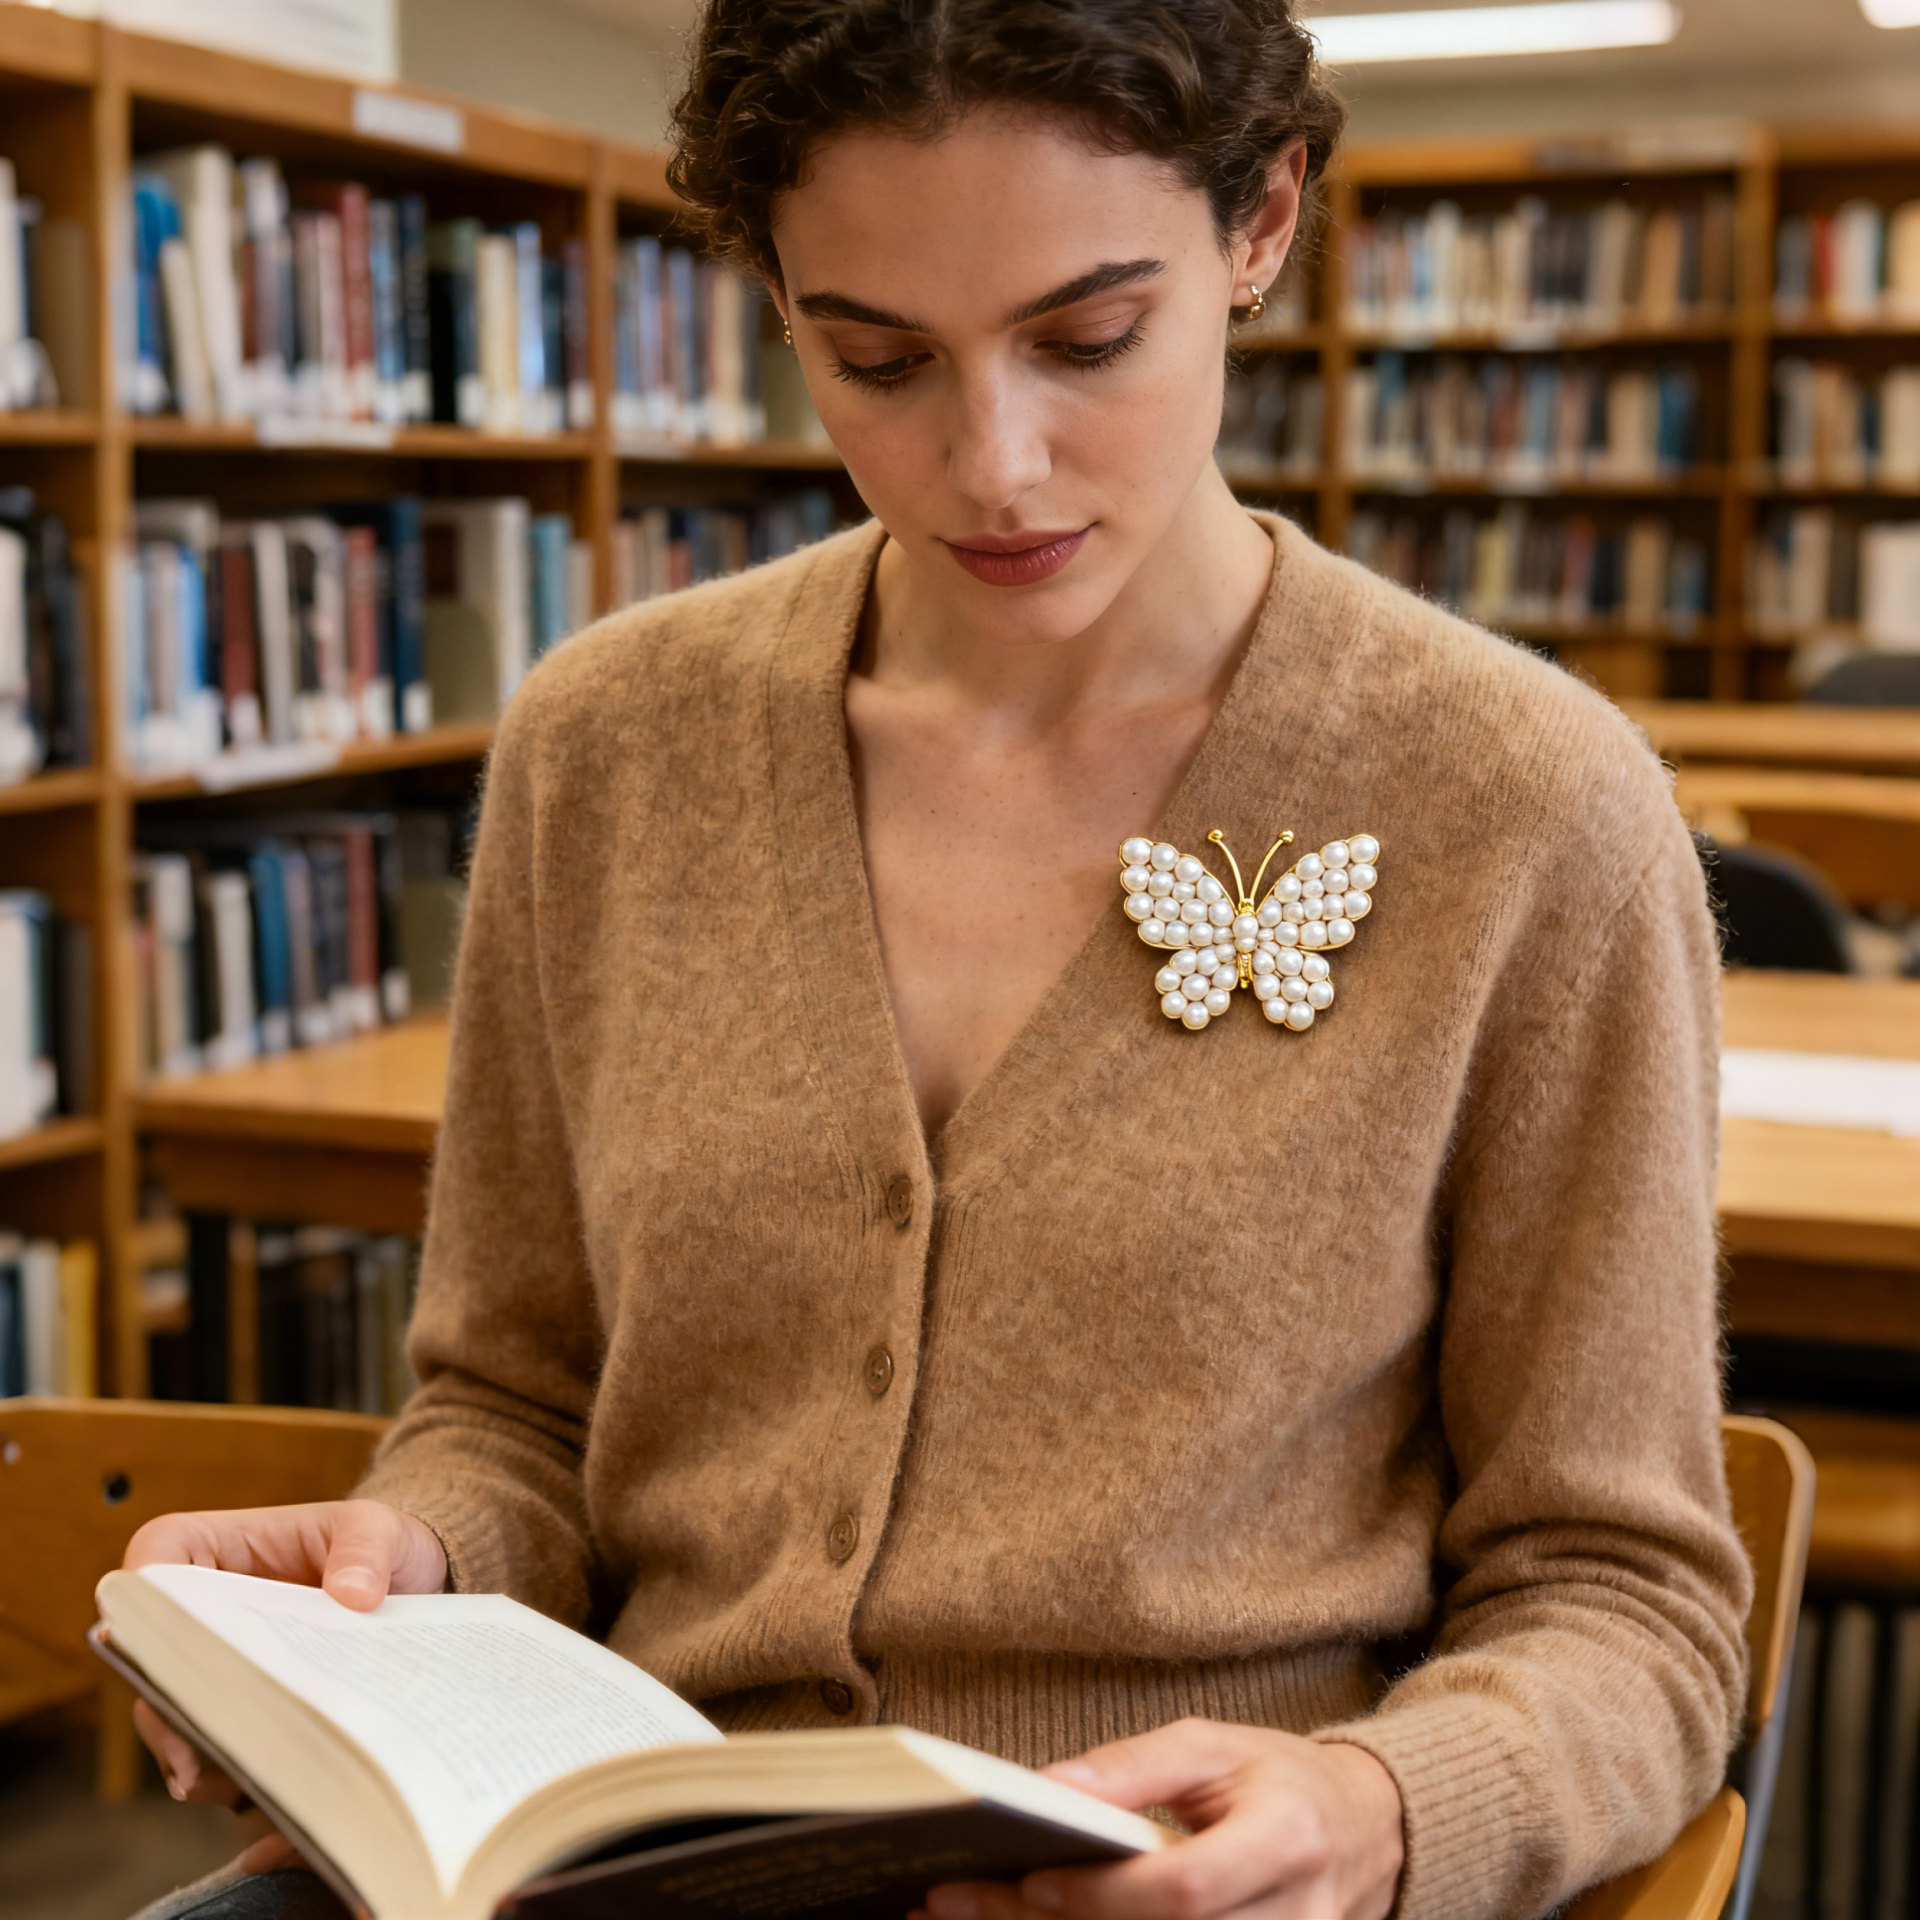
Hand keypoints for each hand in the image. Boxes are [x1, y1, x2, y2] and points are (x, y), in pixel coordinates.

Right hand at [118, 1499, 447, 1806]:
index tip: (143, 1646)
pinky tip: (265, 1798)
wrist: (415, 1588)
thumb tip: (352, 1596)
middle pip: (151, 1660)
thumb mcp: (382, 1530)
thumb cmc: (384, 1545)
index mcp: (221, 1547)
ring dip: (197, 1756)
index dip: (137, 1600)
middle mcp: (204, 1609)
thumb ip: (366, 1549)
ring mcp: (217, 1663)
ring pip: (176, 1716)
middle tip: (194, 1763)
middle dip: (167, 1713)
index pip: (154, 1557)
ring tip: (238, 1790)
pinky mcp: (241, 1708)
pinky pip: (215, 1749)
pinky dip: (231, 1775)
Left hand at [917, 1719, 1403, 1919]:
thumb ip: (1135, 1769)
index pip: (1185, 1889)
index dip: (1105, 1895)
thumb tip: (1048, 1790)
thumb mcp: (1213, 1745)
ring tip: (983, 1919)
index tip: (1031, 1877)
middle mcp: (1298, 1918)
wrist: (1367, 1831)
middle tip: (965, 1906)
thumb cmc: (1279, 1778)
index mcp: (1285, 1839)